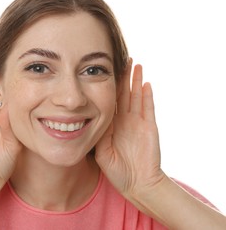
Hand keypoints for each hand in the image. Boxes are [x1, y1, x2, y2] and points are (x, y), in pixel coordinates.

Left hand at [95, 59, 165, 198]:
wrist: (137, 184)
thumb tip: (92, 118)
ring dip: (136, 80)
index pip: (110, 100)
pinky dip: (147, 96)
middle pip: (124, 93)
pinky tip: (146, 83)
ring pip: (137, 96)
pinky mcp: (150, 127)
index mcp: (113, 125)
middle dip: (123, 76)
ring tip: (135, 64)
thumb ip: (98, 135)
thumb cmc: (118, 171)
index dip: (107, 86)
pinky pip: (148, 108)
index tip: (104, 71)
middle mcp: (126, 120)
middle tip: (123, 59)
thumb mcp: (101, 152)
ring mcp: (138, 122)